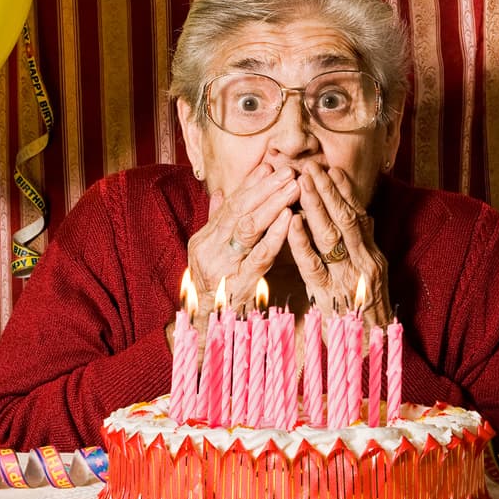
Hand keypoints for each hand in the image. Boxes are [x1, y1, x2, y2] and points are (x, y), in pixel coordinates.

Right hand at [187, 163, 298, 322]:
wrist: (203, 333)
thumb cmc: (213, 295)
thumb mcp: (211, 257)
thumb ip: (217, 224)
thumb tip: (222, 193)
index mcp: (205, 240)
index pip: (231, 205)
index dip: (251, 184)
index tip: (271, 165)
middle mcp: (209, 249)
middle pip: (240, 210)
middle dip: (266, 188)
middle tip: (290, 170)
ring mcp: (221, 267)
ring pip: (248, 228)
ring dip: (273, 204)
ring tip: (295, 186)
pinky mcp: (237, 286)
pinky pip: (259, 257)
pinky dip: (275, 236)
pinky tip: (290, 220)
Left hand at [287, 161, 390, 331]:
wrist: (372, 350)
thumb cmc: (366, 315)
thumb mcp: (371, 277)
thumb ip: (365, 247)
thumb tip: (362, 216)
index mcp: (372, 256)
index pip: (358, 215)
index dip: (344, 191)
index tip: (330, 168)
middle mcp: (364, 262)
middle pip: (344, 218)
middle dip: (326, 190)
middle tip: (309, 165)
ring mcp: (348, 278)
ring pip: (330, 235)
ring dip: (314, 205)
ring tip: (299, 181)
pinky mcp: (330, 295)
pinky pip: (313, 264)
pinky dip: (302, 241)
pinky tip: (291, 222)